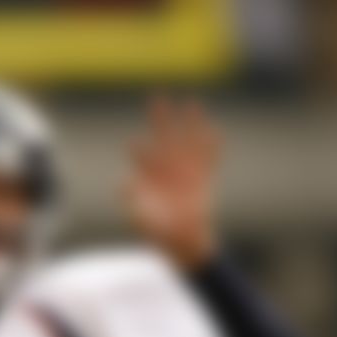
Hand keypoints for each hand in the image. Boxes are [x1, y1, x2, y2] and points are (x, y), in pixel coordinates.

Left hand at [126, 97, 221, 270]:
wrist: (182, 240)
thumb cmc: (157, 230)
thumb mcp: (138, 216)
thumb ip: (131, 199)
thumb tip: (123, 184)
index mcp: (150, 175)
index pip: (143, 155)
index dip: (139, 152)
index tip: (135, 146)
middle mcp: (167, 168)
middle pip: (164, 137)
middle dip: (161, 119)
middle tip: (157, 97)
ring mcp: (186, 171)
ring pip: (188, 140)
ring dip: (190, 123)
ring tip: (192, 102)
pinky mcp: (203, 178)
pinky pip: (209, 158)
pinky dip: (212, 146)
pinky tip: (214, 131)